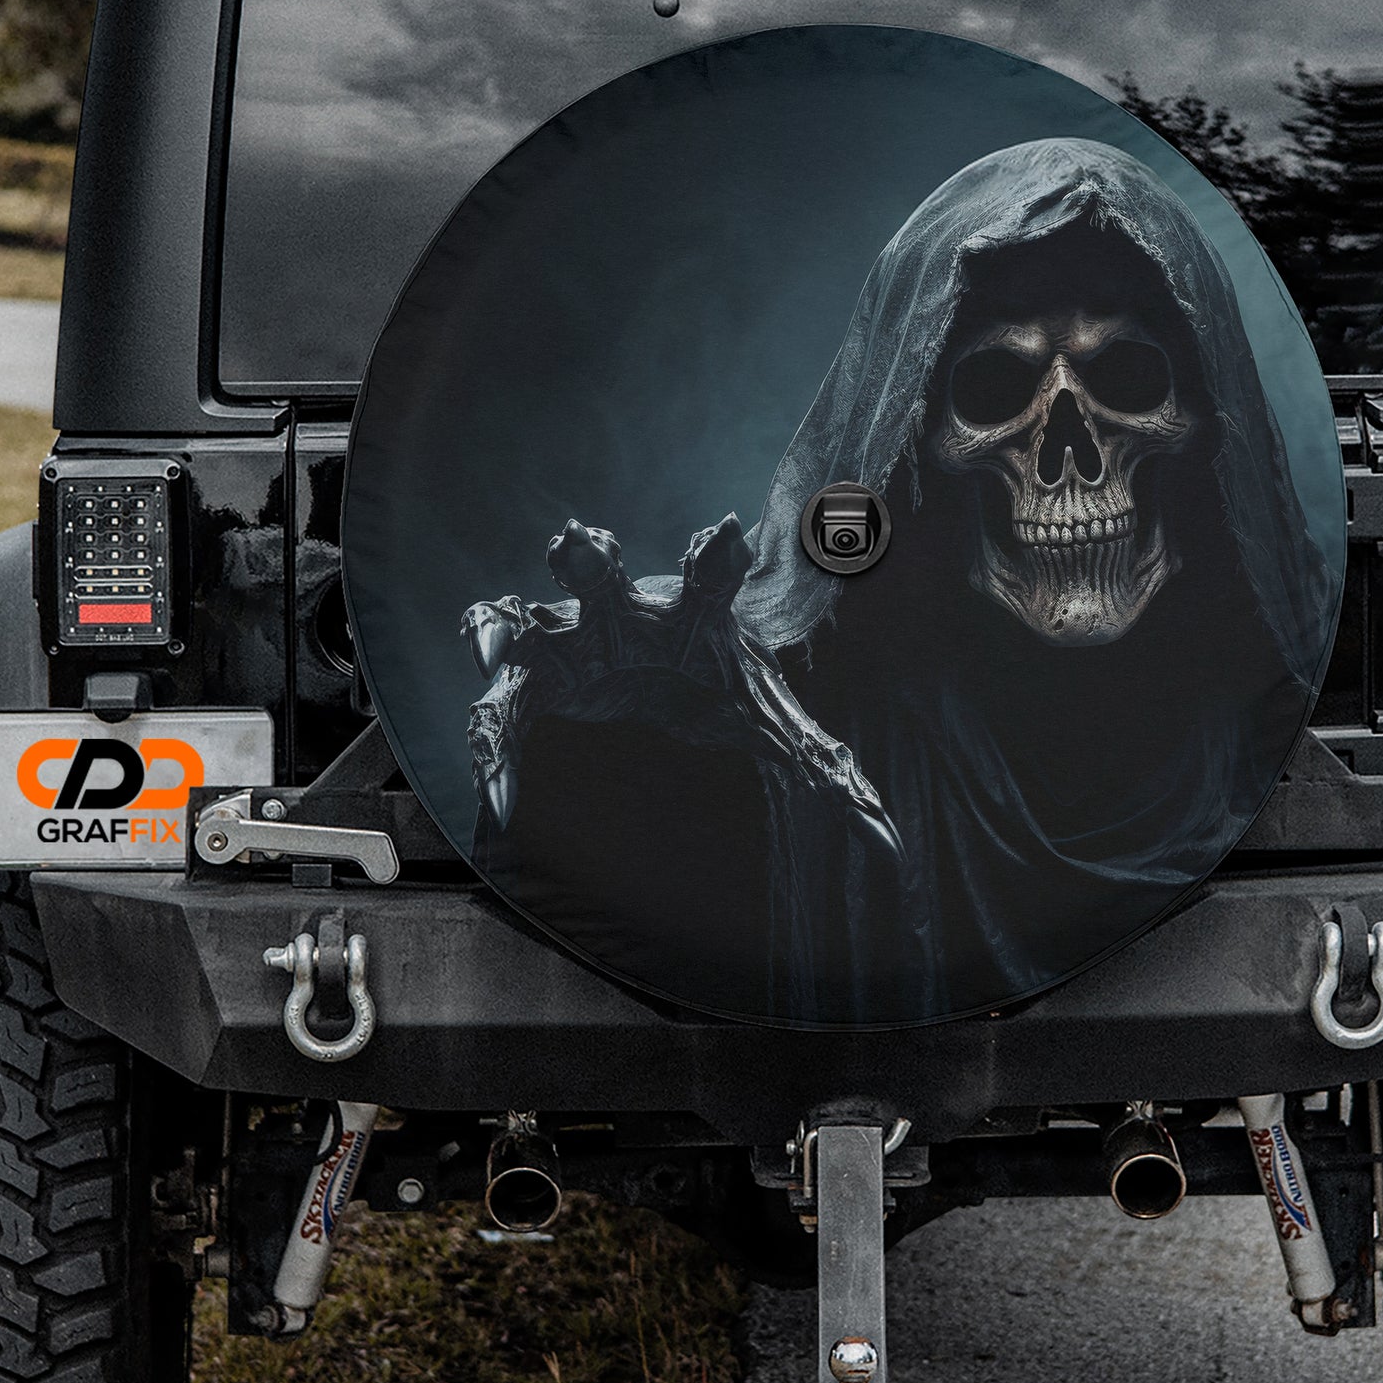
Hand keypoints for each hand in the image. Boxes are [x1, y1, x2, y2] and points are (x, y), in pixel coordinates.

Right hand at [463, 515, 900, 857]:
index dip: (714, 553)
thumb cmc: (718, 690)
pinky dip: (492, 745)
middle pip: (599, 571)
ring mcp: (569, 640)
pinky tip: (502, 796)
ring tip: (492, 648)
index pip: (709, 573)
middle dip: (588, 556)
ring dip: (503, 625)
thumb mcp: (776, 731)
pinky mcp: (531, 682)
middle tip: (583, 546)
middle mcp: (625, 613)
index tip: (725, 533)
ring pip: (523, 617)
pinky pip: (497, 707)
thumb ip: (828, 778)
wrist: (663, 685)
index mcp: (694, 614)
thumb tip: (890, 849)